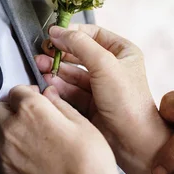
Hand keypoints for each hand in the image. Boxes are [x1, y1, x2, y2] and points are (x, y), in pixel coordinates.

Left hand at [0, 85, 123, 173]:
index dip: (28, 93)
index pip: (16, 90)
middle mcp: (11, 128)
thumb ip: (59, 104)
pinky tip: (19, 155)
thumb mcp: (81, 122)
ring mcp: (3, 153)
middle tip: (25, 116)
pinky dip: (1, 151)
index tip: (37, 99)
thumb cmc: (89, 159)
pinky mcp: (3, 173)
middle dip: (9, 109)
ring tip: (16, 136)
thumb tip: (48, 94)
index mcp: (31, 109)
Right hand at [37, 24, 161, 168]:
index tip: (53, 35)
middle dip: (60, 52)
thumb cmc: (127, 101)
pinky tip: (48, 83)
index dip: (72, 33)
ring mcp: (101, 87)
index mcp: (123, 52)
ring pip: (73, 73)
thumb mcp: (104, 65)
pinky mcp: (91, 105)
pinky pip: (71, 90)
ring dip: (56, 69)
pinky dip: (59, 86)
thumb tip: (56, 31)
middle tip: (42, 53)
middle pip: (80, 53)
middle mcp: (113, 68)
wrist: (134, 141)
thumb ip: (80, 44)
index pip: (93, 33)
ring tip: (40, 67)